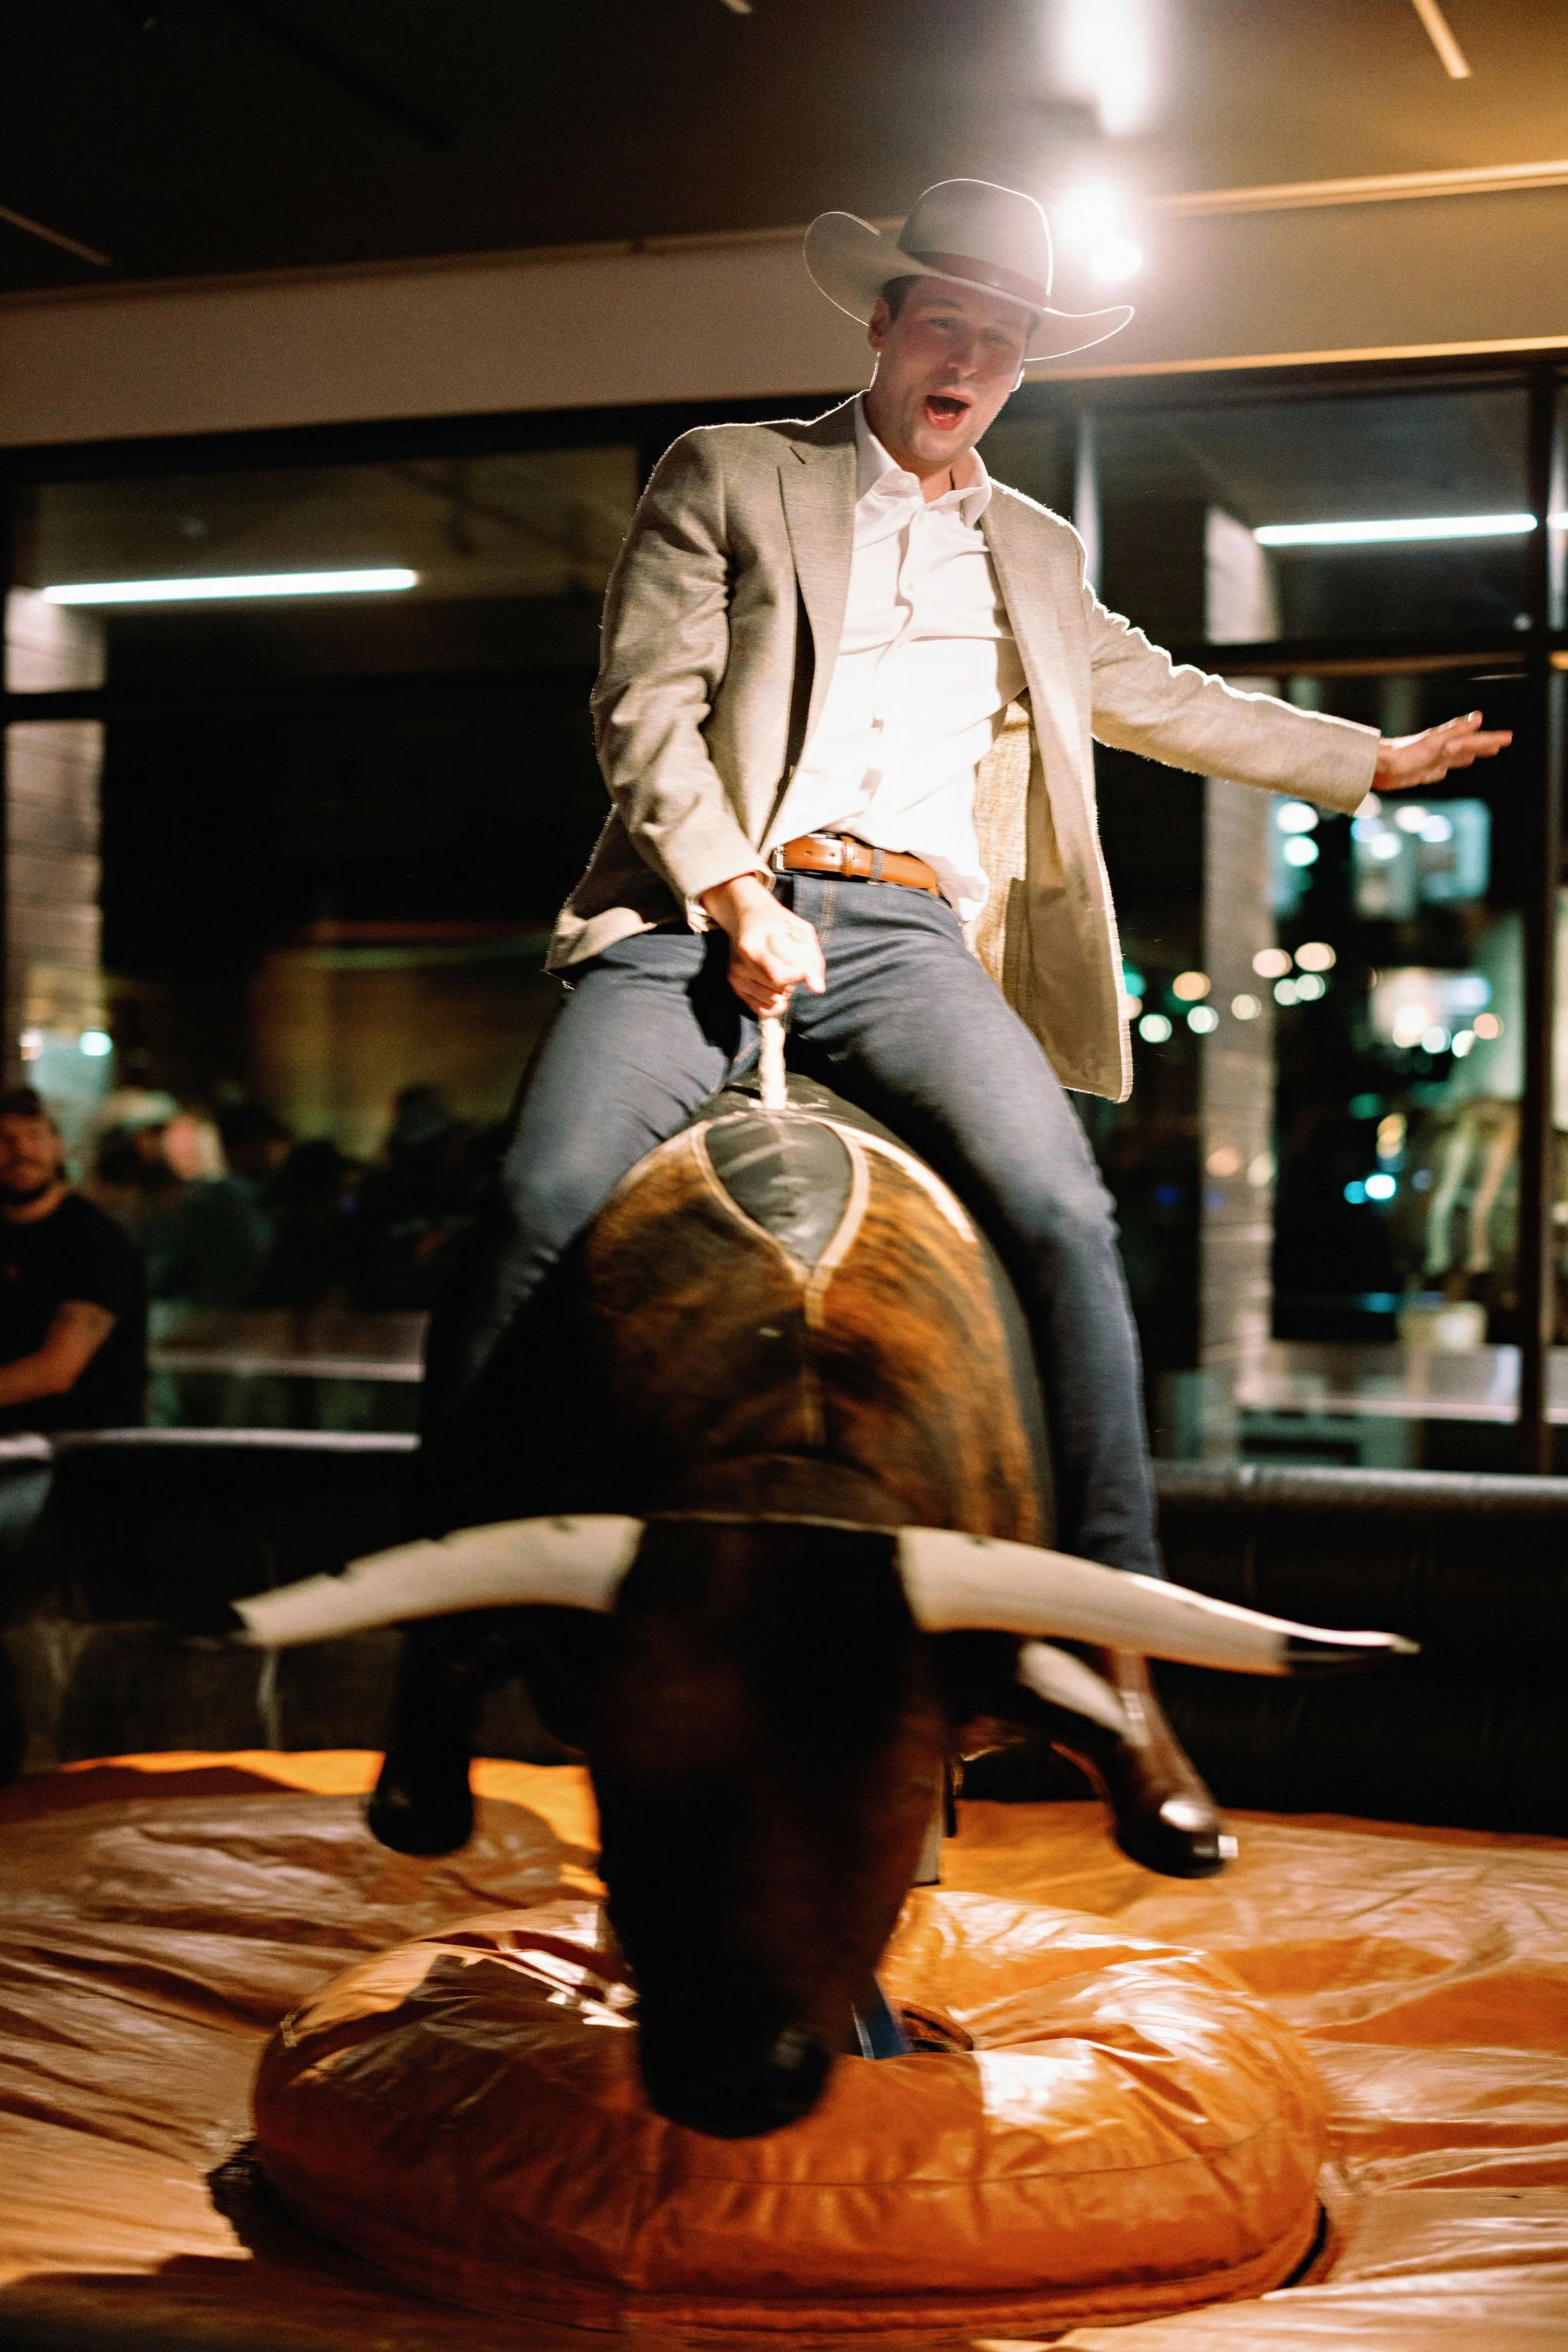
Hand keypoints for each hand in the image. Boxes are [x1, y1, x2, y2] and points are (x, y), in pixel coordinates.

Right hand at [699, 873, 825, 1016]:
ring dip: (783, 993)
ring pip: (770, 1001)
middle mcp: (739, 964)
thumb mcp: (801, 932)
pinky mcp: (736, 987)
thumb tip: (818, 989)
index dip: (797, 976)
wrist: (749, 918)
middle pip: (776, 989)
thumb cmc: (780, 924)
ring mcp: (735, 977)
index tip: (803, 967)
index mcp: (751, 946)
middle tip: (791, 966)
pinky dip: (774, 1006)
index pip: (777, 976)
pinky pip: (759, 1009)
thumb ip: (812, 960)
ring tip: (782, 974)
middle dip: (791, 982)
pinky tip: (781, 995)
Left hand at [1374, 710, 1512, 789]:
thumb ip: (1456, 731)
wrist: (1379, 767)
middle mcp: (1441, 751)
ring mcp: (1432, 761)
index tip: (1507, 738)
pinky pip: (1440, 771)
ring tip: (1483, 753)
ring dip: (1471, 754)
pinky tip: (1448, 770)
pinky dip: (1448, 769)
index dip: (1491, 739)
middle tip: (1503, 743)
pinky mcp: (1420, 773)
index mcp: (1447, 742)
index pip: (1475, 740)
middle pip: (1469, 747)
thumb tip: (1478, 718)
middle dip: (1485, 745)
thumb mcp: (1434, 742)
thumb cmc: (1404, 753)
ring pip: (1457, 758)